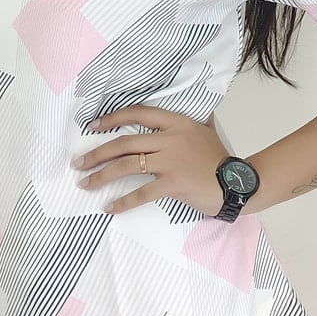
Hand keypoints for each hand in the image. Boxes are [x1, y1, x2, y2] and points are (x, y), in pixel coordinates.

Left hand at [71, 104, 228, 215]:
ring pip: (127, 165)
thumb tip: (197, 108)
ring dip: (102, 175)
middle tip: (78, 163)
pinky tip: (109, 207)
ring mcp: (170, 161)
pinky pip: (141, 193)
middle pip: (124, 142)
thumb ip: (194, 119)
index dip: (112, 119)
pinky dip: (123, 201)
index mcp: (175, 123)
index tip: (92, 126)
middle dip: (97, 153)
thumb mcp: (206, 130)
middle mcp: (170, 138)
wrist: (238, 183)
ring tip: (85, 183)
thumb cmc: (219, 158)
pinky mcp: (173, 183)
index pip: (138, 114)